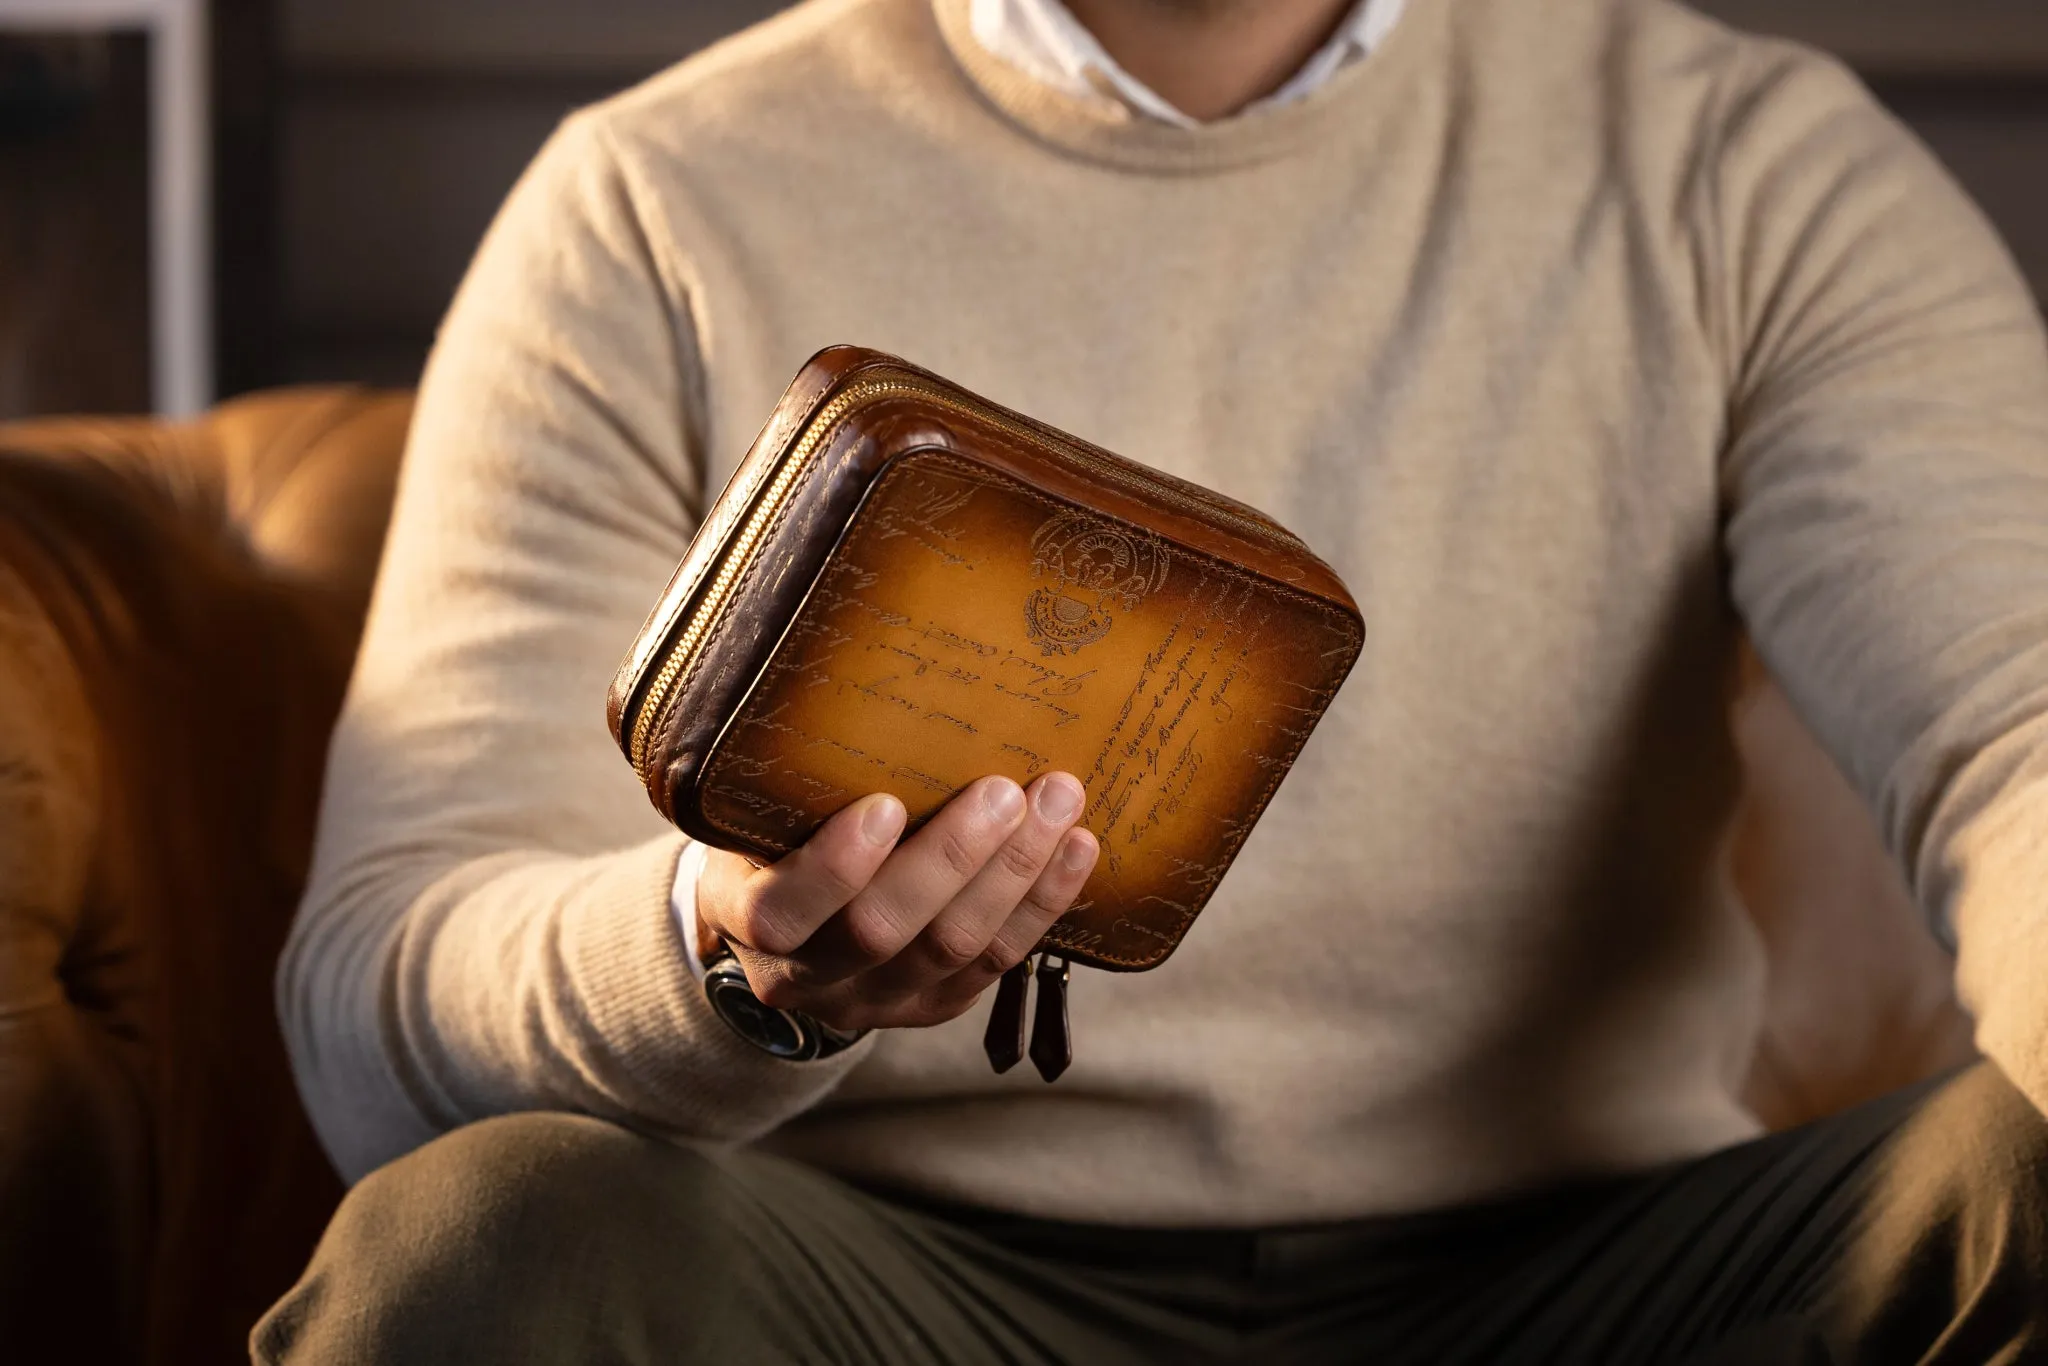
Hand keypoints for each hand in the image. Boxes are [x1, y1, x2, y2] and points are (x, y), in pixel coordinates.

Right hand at [695, 774, 1097, 1032]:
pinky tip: (1078, 850)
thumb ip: (789, 769)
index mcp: (746, 918)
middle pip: (882, 931)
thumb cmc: (774, 831)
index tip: (887, 804)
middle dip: (953, 858)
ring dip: (1015, 874)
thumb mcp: (754, 803)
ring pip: (952, 949)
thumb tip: (865, 659)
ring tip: (1059, 803)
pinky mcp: (932, 1004)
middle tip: (1004, 790)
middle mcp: (806, 976)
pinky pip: (996, 965)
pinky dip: (1042, 905)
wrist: (789, 917)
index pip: (780, 911)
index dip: (835, 868)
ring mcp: (874, 999)